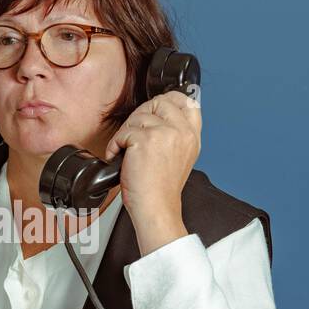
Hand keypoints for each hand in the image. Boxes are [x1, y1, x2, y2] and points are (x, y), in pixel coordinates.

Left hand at [102, 89, 200, 253]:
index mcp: (192, 136)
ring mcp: (165, 133)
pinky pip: (123, 132)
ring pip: (138, 116)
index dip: (169, 100)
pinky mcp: (145, 139)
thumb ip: (176, 135)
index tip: (156, 108)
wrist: (156, 208)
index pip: (187, 102)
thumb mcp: (181, 157)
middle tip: (133, 134)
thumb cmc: (162, 189)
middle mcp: (182, 132)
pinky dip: (115, 145)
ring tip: (126, 151)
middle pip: (159, 103)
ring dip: (126, 133)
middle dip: (141, 116)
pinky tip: (119, 158)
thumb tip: (160, 117)